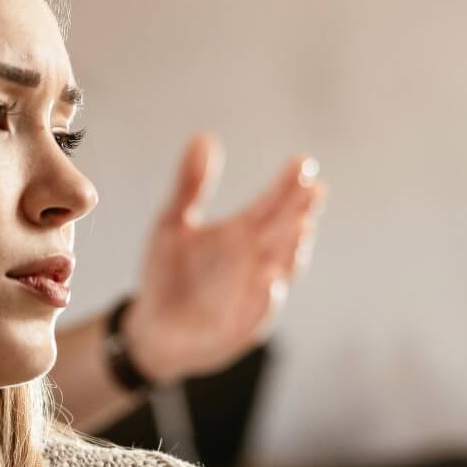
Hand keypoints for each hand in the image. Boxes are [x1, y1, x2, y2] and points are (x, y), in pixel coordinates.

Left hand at [124, 134, 323, 381]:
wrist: (152, 328)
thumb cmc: (169, 274)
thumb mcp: (171, 224)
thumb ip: (189, 185)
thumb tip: (204, 137)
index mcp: (244, 234)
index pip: (273, 205)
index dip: (289, 185)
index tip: (304, 162)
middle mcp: (256, 263)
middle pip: (284, 234)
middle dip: (300, 213)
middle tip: (313, 188)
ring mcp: (252, 298)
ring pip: (279, 273)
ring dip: (291, 254)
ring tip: (300, 229)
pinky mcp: (237, 330)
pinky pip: (255, 316)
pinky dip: (264, 301)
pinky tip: (269, 282)